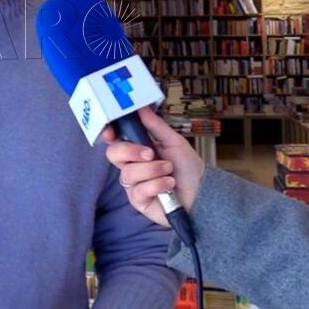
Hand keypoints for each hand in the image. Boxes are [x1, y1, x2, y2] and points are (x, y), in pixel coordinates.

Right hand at [100, 107, 204, 226]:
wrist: (200, 191)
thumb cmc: (187, 166)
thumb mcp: (173, 141)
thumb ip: (156, 126)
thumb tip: (141, 108)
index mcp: (137, 148)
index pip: (114, 140)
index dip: (108, 134)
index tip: (111, 132)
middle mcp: (131, 165)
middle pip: (113, 154)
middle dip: (131, 151)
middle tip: (151, 153)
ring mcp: (133, 183)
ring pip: (129, 173)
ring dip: (153, 170)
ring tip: (169, 171)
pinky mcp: (137, 200)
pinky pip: (138, 190)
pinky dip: (158, 185)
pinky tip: (169, 184)